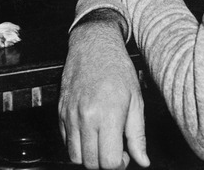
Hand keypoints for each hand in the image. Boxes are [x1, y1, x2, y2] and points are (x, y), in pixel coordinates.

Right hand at [59, 10, 149, 168]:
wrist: (93, 46)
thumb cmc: (116, 68)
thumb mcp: (136, 101)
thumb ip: (138, 135)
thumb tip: (142, 160)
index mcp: (107, 115)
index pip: (108, 161)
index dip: (118, 164)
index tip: (124, 155)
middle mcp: (85, 118)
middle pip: (90, 163)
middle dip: (104, 162)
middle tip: (115, 149)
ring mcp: (70, 115)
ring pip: (74, 156)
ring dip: (89, 155)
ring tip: (102, 141)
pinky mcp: (60, 112)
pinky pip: (65, 141)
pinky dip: (77, 144)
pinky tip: (90, 131)